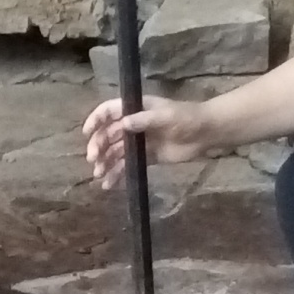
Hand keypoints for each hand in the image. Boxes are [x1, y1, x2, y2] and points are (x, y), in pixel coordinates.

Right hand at [82, 93, 219, 188]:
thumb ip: (144, 120)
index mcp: (136, 108)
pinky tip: (109, 184)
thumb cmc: (187, 118)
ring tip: (99, 175)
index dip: (96, 120)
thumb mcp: (167, 116)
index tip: (87, 133)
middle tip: (94, 160)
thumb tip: (122, 125)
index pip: (109, 111)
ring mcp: (140, 141)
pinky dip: (117, 173)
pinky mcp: (147, 156)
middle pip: (109, 134)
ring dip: (105, 162)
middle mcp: (134, 123)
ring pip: (116, 151)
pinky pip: (127, 164)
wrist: (207, 133)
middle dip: (99, 146)